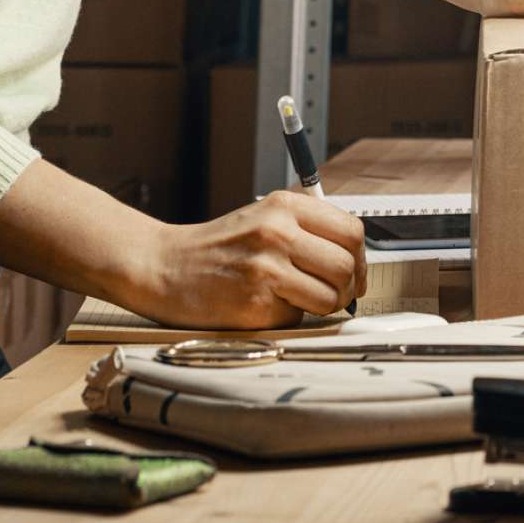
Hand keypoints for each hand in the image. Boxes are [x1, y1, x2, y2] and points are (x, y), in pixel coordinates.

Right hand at [121, 191, 366, 329]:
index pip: (351, 230)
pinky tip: (266, 306)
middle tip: (334, 296)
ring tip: (300, 301)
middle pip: (347, 266)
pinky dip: (289, 317)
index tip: (354, 273)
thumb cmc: (217, 248)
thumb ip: (306, 230)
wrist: (163, 266)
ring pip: (331, 297)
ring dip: (324, 307)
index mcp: (284, 205)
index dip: (361, 258)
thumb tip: (355, 260)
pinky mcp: (255, 302)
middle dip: (348, 288)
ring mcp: (266, 267)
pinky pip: (298, 317)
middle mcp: (278, 231)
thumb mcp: (262, 218)